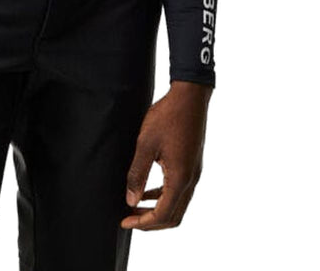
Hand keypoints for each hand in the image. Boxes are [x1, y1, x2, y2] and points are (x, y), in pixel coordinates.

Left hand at [122, 80, 212, 229]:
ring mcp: (194, 173)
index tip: (125, 222)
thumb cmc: (168, 116)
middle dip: (150, 222)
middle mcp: (191, 180)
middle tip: (129, 218)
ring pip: (177, 205)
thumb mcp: (145, 144)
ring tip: (135, 206)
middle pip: (173, 217)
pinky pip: (179, 191)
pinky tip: (148, 190)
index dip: (142, 223)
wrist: (190, 96)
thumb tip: (131, 200)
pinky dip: (163, 196)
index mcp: (180, 178)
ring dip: (157, 210)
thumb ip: (137, 174)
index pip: (163, 215)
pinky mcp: (193, 164)